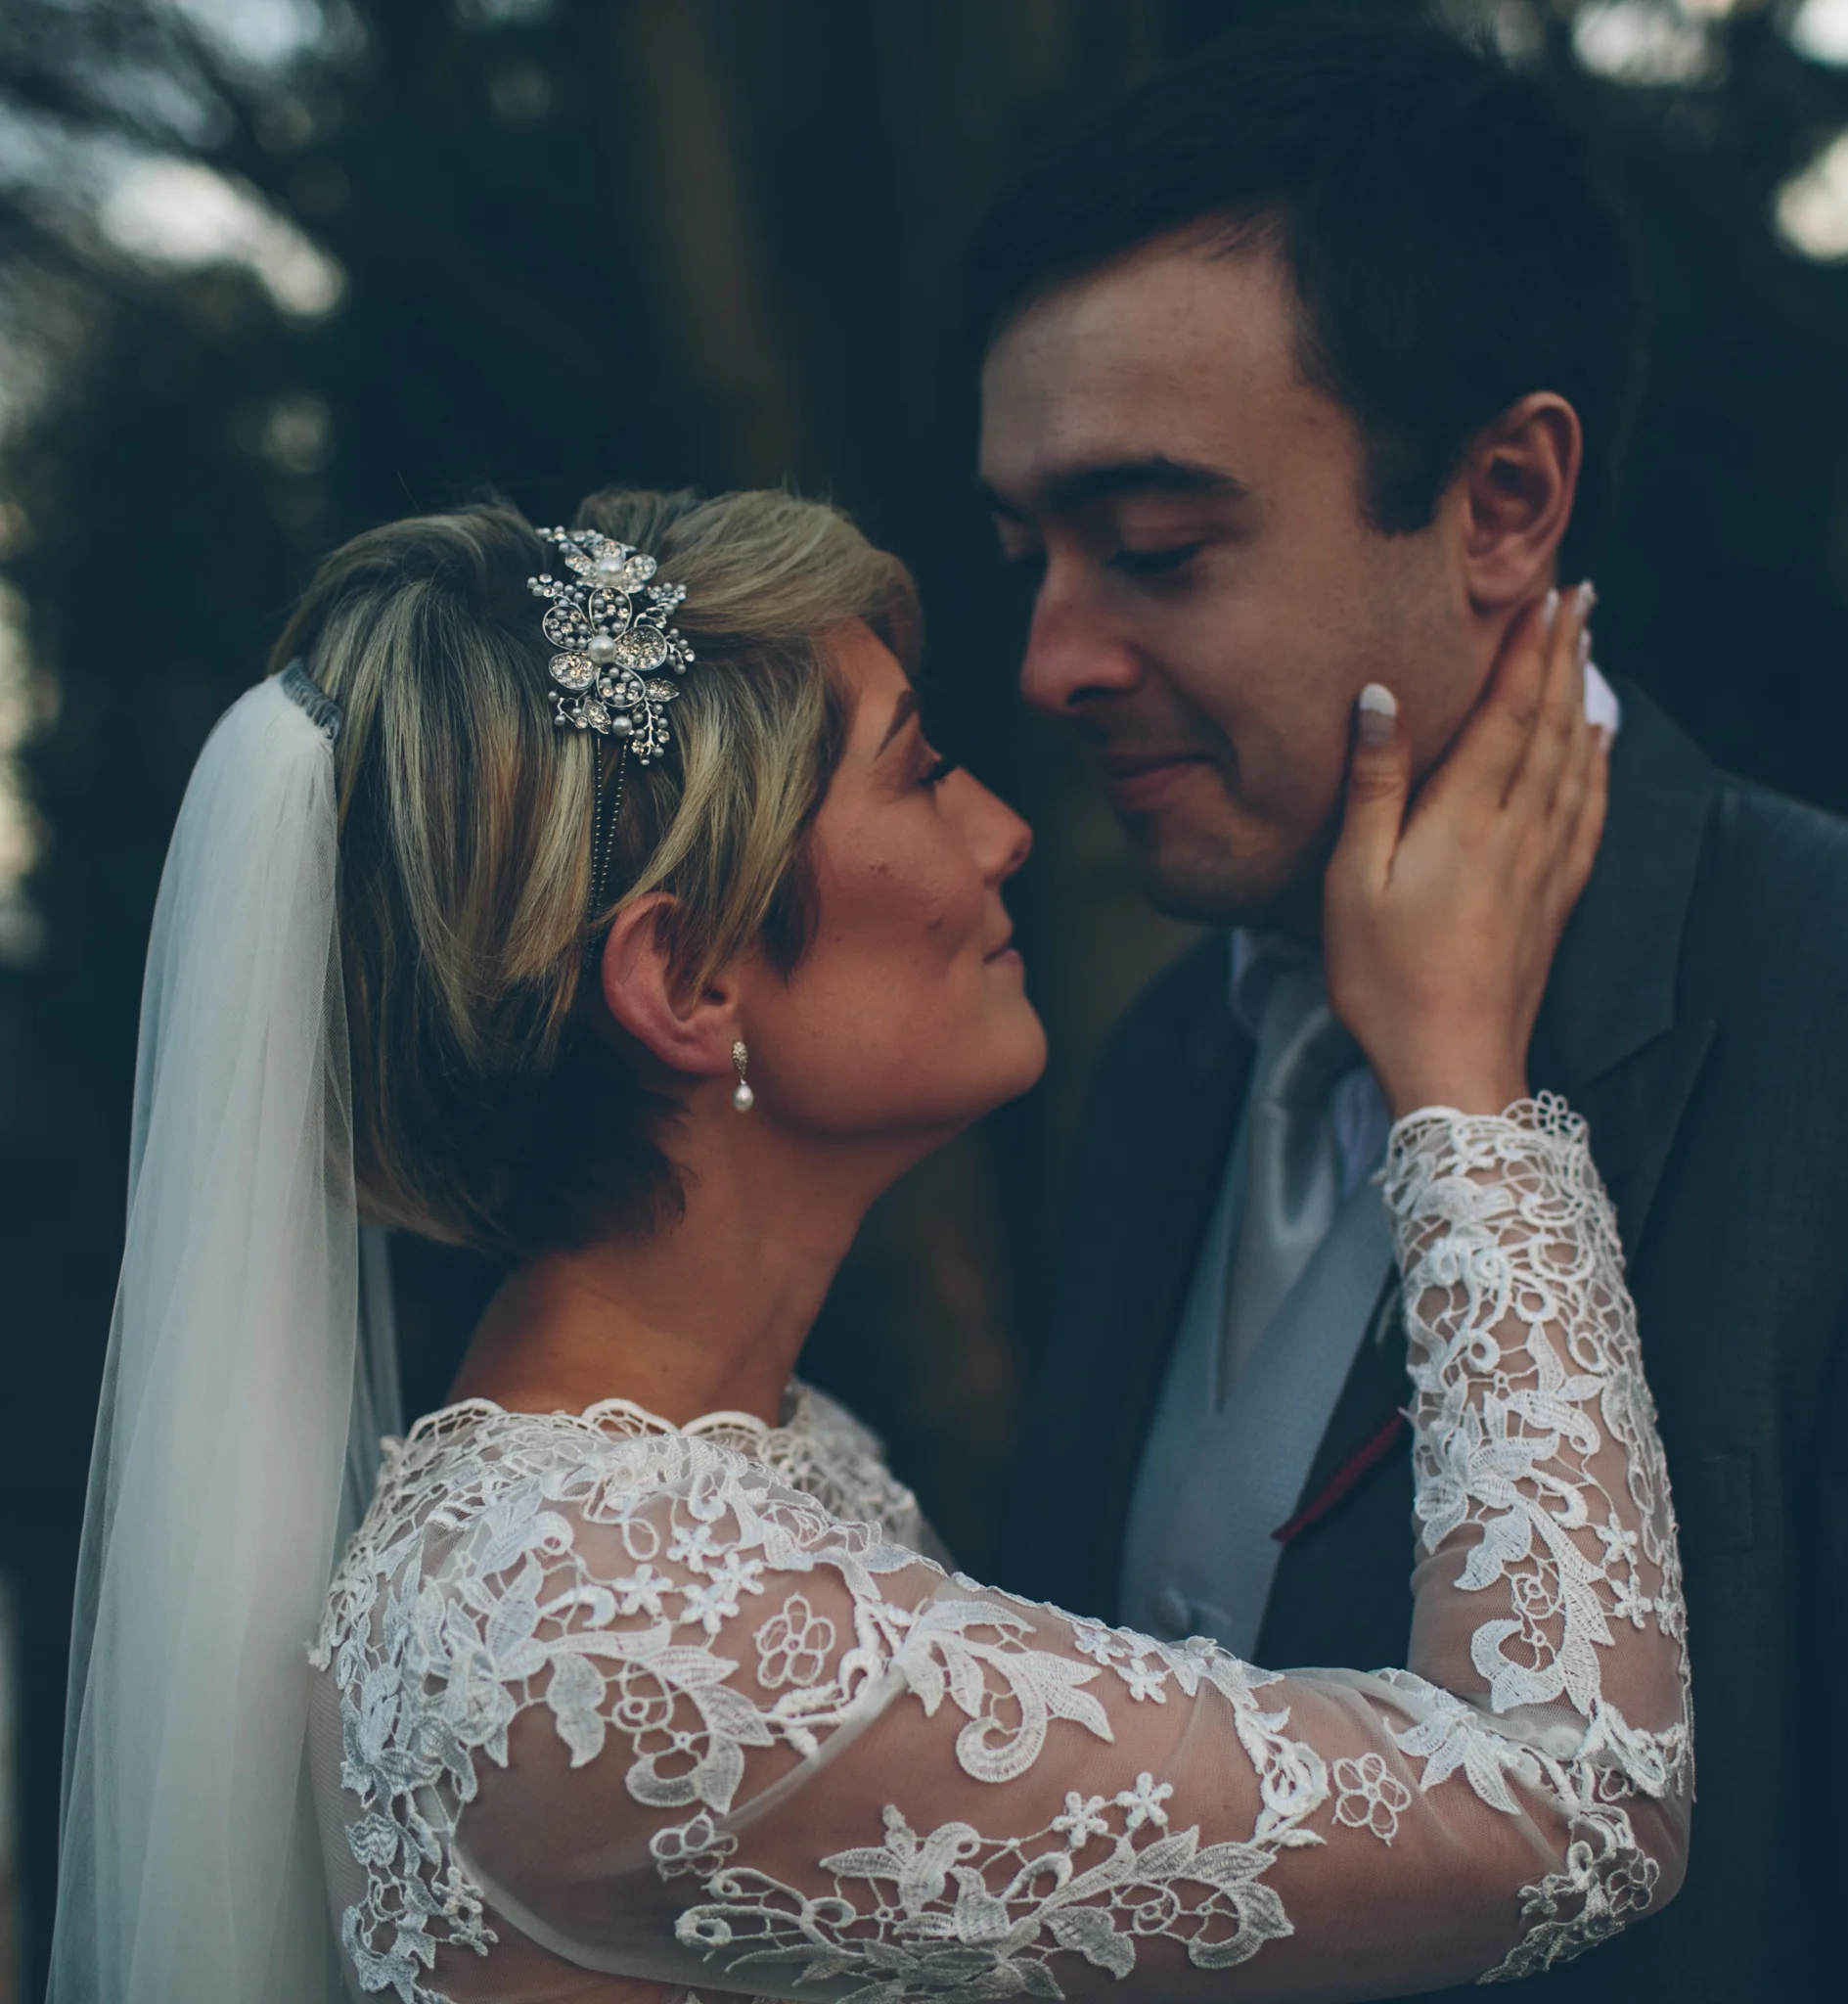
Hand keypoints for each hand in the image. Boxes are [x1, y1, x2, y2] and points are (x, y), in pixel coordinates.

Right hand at [1322, 585, 1609, 1118]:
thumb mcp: (1350, 880)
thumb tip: (1380, 696)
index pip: (1508, 713)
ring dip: (1582, 698)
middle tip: (1578, 599)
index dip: (1526, 651)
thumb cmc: (1384, 979)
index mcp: (1465, 820)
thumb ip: (1374, 785)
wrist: (1452, 1062)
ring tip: (1587, 648)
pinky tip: (1598, 744)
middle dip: (1564, 657)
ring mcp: (1544, 867)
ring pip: (1575, 762)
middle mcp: (1516, 832)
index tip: (1543, 595)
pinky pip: (1588, 814)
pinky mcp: (1554, 900)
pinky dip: (1597, 767)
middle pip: (1551, 726)